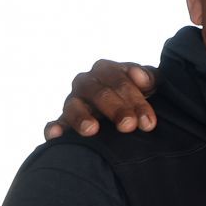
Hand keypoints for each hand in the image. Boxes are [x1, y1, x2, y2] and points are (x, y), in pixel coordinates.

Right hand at [43, 61, 158, 139]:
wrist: (131, 106)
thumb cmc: (142, 93)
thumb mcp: (151, 83)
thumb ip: (149, 77)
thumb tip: (141, 77)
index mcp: (107, 70)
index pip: (119, 82)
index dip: (135, 100)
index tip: (148, 121)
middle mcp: (87, 82)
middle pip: (100, 94)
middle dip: (116, 110)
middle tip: (128, 125)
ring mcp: (74, 100)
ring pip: (74, 106)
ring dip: (82, 117)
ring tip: (91, 130)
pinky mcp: (66, 118)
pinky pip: (58, 122)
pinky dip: (55, 128)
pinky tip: (54, 135)